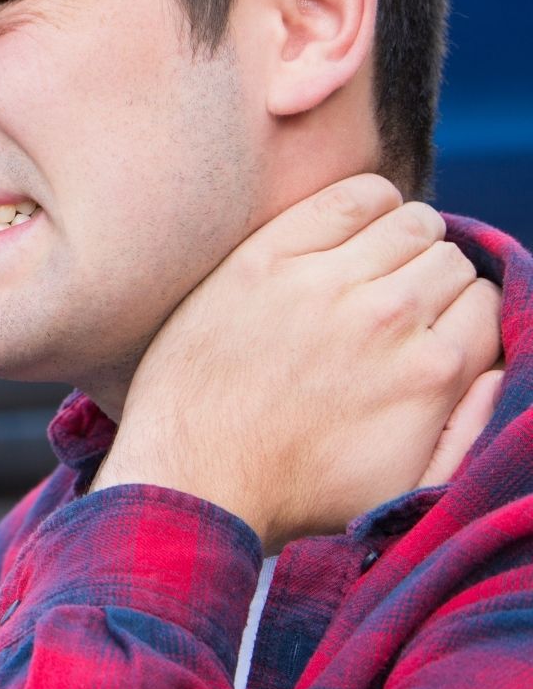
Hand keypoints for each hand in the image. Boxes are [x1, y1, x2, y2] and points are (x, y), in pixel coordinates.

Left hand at [92, 174, 501, 552]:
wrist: (194, 475)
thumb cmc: (298, 492)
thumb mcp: (411, 489)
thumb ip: (472, 430)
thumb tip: (494, 369)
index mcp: (434, 372)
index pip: (485, 302)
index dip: (460, 314)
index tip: (428, 328)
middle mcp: (389, 318)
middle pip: (449, 259)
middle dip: (432, 279)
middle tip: (392, 306)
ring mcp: (325, 282)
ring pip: (409, 222)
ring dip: (402, 239)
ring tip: (371, 269)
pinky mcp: (268, 258)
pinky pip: (348, 197)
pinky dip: (366, 201)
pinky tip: (350, 230)